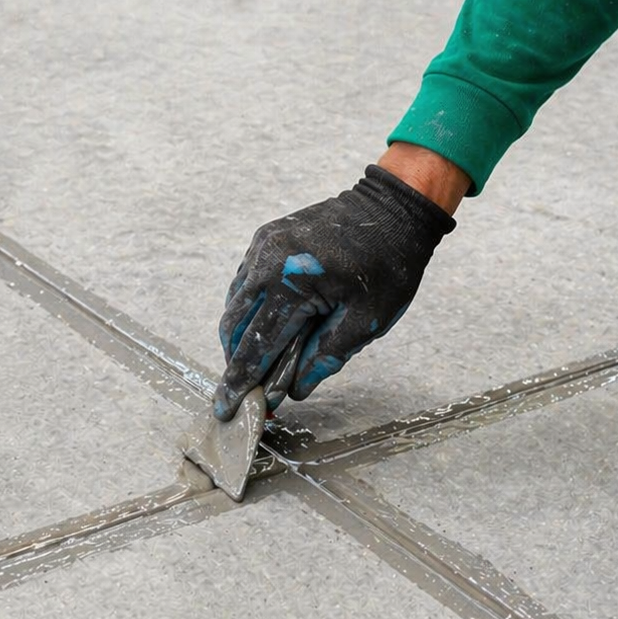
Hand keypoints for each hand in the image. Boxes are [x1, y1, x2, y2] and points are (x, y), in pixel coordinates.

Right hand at [214, 164, 456, 420]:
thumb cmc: (388, 266)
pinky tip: (262, 329)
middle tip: (243, 394)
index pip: (257, 347)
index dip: (240, 383)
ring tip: (253, 366)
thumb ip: (325, 357)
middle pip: (235, 328)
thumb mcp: (366, 321)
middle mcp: (266, 263)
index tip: (225, 410)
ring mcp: (262, 246)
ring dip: (240, 339)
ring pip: (235, 305)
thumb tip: (292, 391)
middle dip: (236, 364)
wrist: (392, 208)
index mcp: (291, 285)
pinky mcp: (266, 238)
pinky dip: (248, 311)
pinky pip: (245, 283)